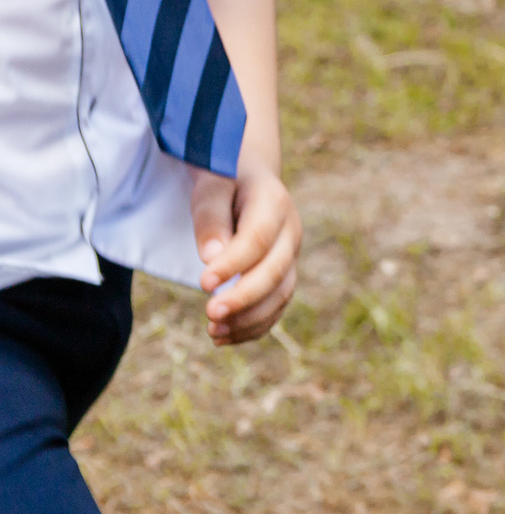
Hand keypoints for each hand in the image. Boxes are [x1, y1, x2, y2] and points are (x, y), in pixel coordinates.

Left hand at [190, 164, 300, 345]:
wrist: (248, 176)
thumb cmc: (224, 181)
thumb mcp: (211, 189)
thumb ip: (211, 219)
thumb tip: (212, 257)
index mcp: (274, 202)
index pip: (258, 239)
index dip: (233, 265)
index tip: (203, 284)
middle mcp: (290, 231)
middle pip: (276, 271)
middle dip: (244, 297)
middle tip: (209, 314)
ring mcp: (291, 254)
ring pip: (281, 293)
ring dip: (250, 318)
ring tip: (213, 332)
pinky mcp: (284, 273)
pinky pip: (277, 305)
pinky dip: (254, 326)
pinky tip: (224, 337)